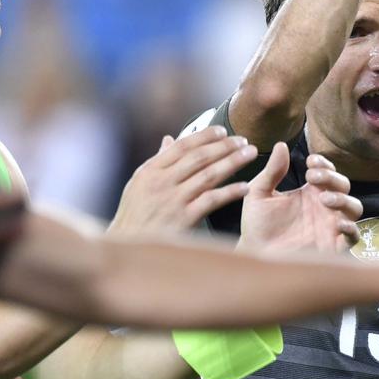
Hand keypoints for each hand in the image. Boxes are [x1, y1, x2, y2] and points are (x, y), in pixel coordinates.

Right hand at [109, 126, 256, 236]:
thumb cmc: (134, 216)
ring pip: (209, 175)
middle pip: (199, 157)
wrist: (128, 248)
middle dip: (224, 146)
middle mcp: (162, 182)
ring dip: (233, 162)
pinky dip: (229, 192)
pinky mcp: (184, 219)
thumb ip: (157, 161)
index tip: (222, 131)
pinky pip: (211, 201)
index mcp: (151, 171)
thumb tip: (168, 139)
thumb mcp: (138, 185)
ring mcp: (173, 200)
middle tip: (244, 139)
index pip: (182, 146)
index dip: (204, 136)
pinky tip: (244, 186)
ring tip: (250, 154)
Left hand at [239, 143, 361, 253]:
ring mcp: (330, 226)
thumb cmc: (256, 224)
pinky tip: (337, 223)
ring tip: (324, 199)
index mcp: (310, 192)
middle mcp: (323, 207)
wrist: (254, 253)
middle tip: (313, 178)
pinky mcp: (332, 246)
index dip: (324, 164)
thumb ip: (271, 171)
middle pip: (344, 184)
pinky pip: (353, 236)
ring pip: (354, 207)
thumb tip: (282, 145)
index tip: (310, 161)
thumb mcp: (259, 193)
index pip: (328, 171)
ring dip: (344, 199)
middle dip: (332, 177)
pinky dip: (351, 228)